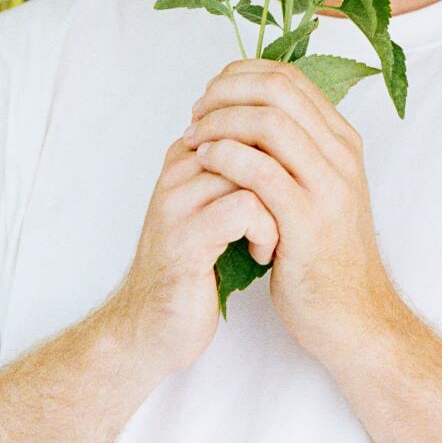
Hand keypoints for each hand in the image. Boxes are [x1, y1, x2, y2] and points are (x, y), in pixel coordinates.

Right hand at [109, 134, 278, 379]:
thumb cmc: (195, 266)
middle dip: (282, 176)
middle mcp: (178, 169)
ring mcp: (177, 201)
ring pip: (253, 170)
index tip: (286, 187)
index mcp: (187, 154)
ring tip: (275, 236)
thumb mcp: (215, 206)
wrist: (152, 327)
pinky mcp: (184, 238)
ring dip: (278, 207)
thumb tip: (287, 138)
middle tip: (289, 211)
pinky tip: (262, 254)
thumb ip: (237, 170)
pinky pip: (245, 208)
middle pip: (251, 139)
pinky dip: (266, 231)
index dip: (280, 150)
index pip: (245, 116)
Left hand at [184, 59, 396, 365]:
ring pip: (269, 122)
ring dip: (220, 122)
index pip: (290, 78)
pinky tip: (205, 163)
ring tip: (194, 138)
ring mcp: (328, 186)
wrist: (355, 316)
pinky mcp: (308, 221)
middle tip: (197, 112)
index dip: (242, 75)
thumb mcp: (320, 188)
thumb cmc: (325, 252)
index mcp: (343, 140)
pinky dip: (225, 156)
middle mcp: (341, 155)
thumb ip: (296, 149)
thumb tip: (249, 109)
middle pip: (278, 89)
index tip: (212, 93)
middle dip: (227, 91)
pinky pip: (260, 170)